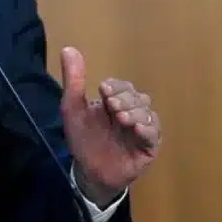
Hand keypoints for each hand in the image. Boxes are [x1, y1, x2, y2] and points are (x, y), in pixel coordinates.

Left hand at [59, 46, 160, 205]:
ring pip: (147, 112)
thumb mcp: (73, 108)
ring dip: (135, 112)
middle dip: (125, 98)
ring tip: (121, 118)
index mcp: (113, 101)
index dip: (115, 86)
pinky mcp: (148, 146)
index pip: (121, 86)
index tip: (103, 89)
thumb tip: (67, 48)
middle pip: (136, 96)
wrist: (89, 172)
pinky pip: (154, 133)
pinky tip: (135, 129)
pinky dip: (147, 128)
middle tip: (112, 106)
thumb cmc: (83, 140)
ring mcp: (140, 129)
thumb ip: (73, 80)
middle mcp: (130, 112)